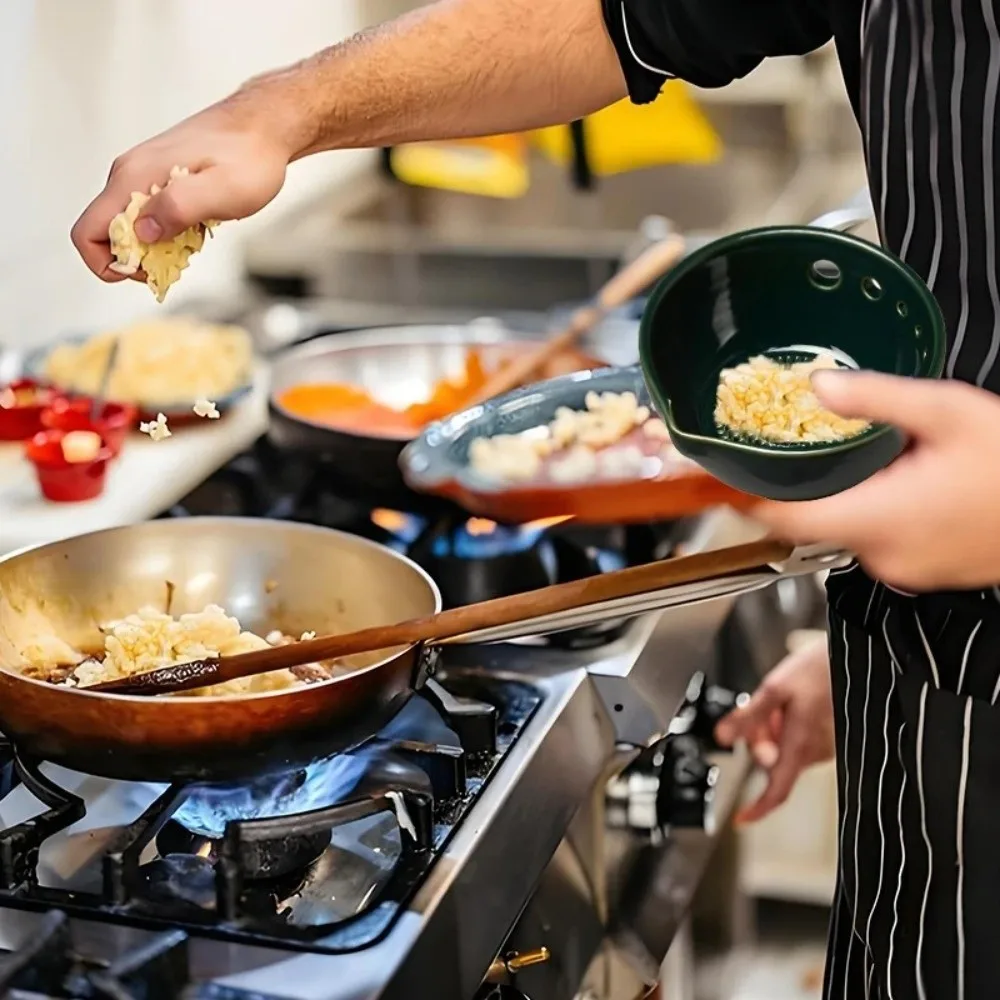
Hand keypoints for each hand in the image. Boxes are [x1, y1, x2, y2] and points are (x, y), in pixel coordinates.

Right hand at [71, 96, 292, 282]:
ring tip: (194, 237)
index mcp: (134, 178)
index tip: (148, 271)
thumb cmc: (250, 158)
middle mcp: (129, 173)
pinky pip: (148, 213)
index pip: (87, 232)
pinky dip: (167, 230)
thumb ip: (178, 209)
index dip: (109, 264)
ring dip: (155, 245)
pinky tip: (198, 225)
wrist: (265, 126)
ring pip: (129, 224)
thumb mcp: (222, 191)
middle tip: (179, 258)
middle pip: (106, 232)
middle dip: (136, 257)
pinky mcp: (158, 176)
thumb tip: (143, 232)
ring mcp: (143, 173)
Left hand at [714, 635, 833, 822]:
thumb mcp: (773, 688)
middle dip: (759, 740)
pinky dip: (785, 728)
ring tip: (781, 703)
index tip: (741, 819)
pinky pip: (797, 742)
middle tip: (763, 712)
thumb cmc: (818, 670)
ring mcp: (823, 747)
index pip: (777, 790)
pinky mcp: (827, 739)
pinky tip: (791, 707)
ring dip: (772, 731)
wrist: (849, 658)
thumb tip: (722, 737)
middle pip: (772, 762)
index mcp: (800, 744)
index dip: (759, 809)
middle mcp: (814, 752)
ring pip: (783, 751)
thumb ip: (747, 717)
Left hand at [752, 370, 999, 591]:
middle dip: (798, 489)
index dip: (749, 501)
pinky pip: (876, 543)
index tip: (725, 480)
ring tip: (863, 462)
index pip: (788, 520)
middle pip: (812, 523)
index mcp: (881, 517)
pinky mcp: (919, 572)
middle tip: (790, 452)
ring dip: (842, 499)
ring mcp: (903, 568)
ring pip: (845, 532)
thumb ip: (877, 398)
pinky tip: (895, 486)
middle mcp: (885, 552)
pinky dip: (872, 515)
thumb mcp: (948, 412)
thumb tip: (821, 386)